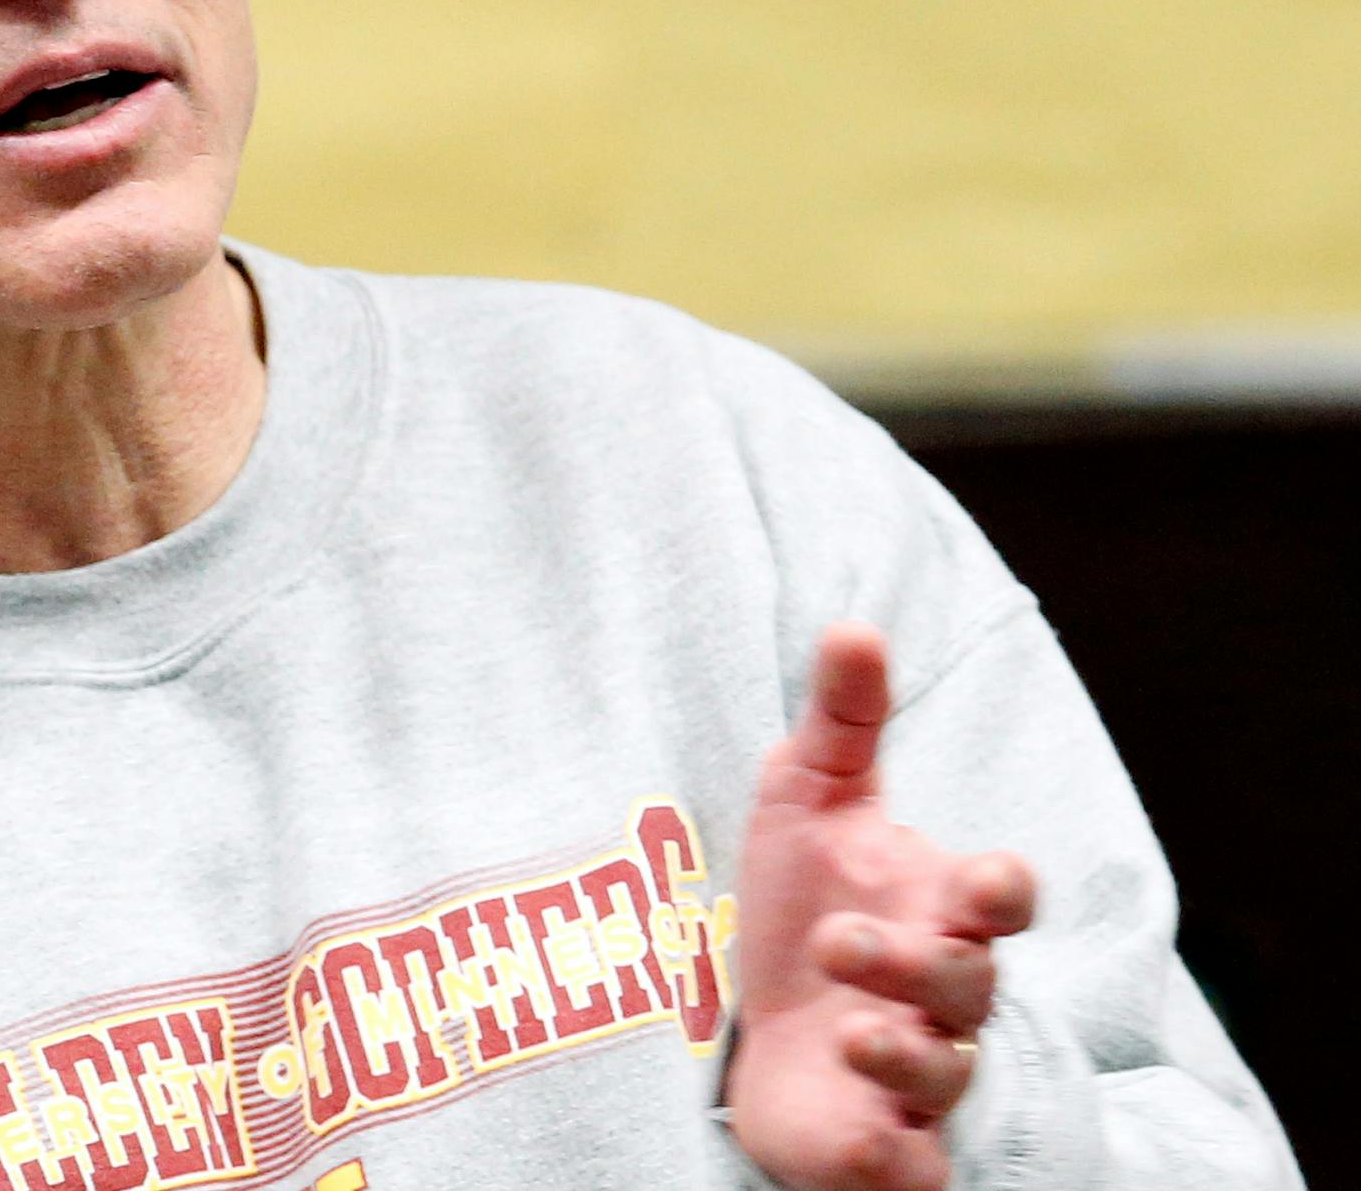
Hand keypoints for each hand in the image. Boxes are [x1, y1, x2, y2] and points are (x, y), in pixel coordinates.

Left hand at [725, 624, 1035, 1190]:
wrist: (759, 1023)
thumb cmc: (804, 900)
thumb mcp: (809, 796)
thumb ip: (844, 718)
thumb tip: (854, 626)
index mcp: (938, 904)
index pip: (1002, 898)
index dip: (1002, 891)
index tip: (983, 881)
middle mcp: (941, 991)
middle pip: (967, 981)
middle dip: (916, 961)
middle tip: (840, 941)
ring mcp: (917, 1071)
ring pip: (945, 1072)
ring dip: (902, 1053)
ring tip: (848, 1031)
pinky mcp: (883, 1146)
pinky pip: (911, 1166)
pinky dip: (896, 1158)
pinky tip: (868, 1140)